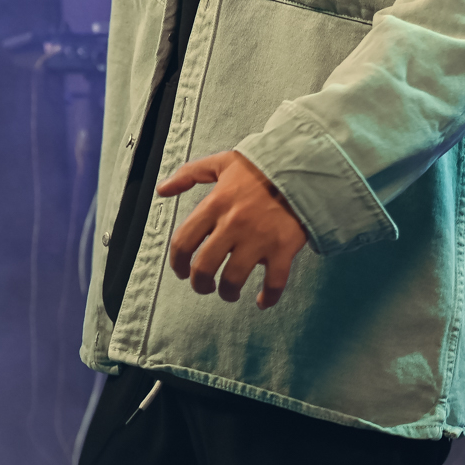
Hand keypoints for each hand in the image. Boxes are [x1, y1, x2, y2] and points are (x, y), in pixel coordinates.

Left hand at [158, 150, 307, 307]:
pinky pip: (274, 283)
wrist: (303, 168)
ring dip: (228, 292)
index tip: (181, 271)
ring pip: (233, 279)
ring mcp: (258, 239)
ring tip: (229, 292)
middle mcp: (232, 225)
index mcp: (214, 204)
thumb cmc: (260, 167)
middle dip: (199, 284)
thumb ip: (188, 174)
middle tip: (204, 286)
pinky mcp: (282, 249)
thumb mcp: (221, 163)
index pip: (183, 241)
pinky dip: (268, 297)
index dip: (177, 263)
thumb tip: (161, 190)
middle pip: (204, 267)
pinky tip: (262, 302)